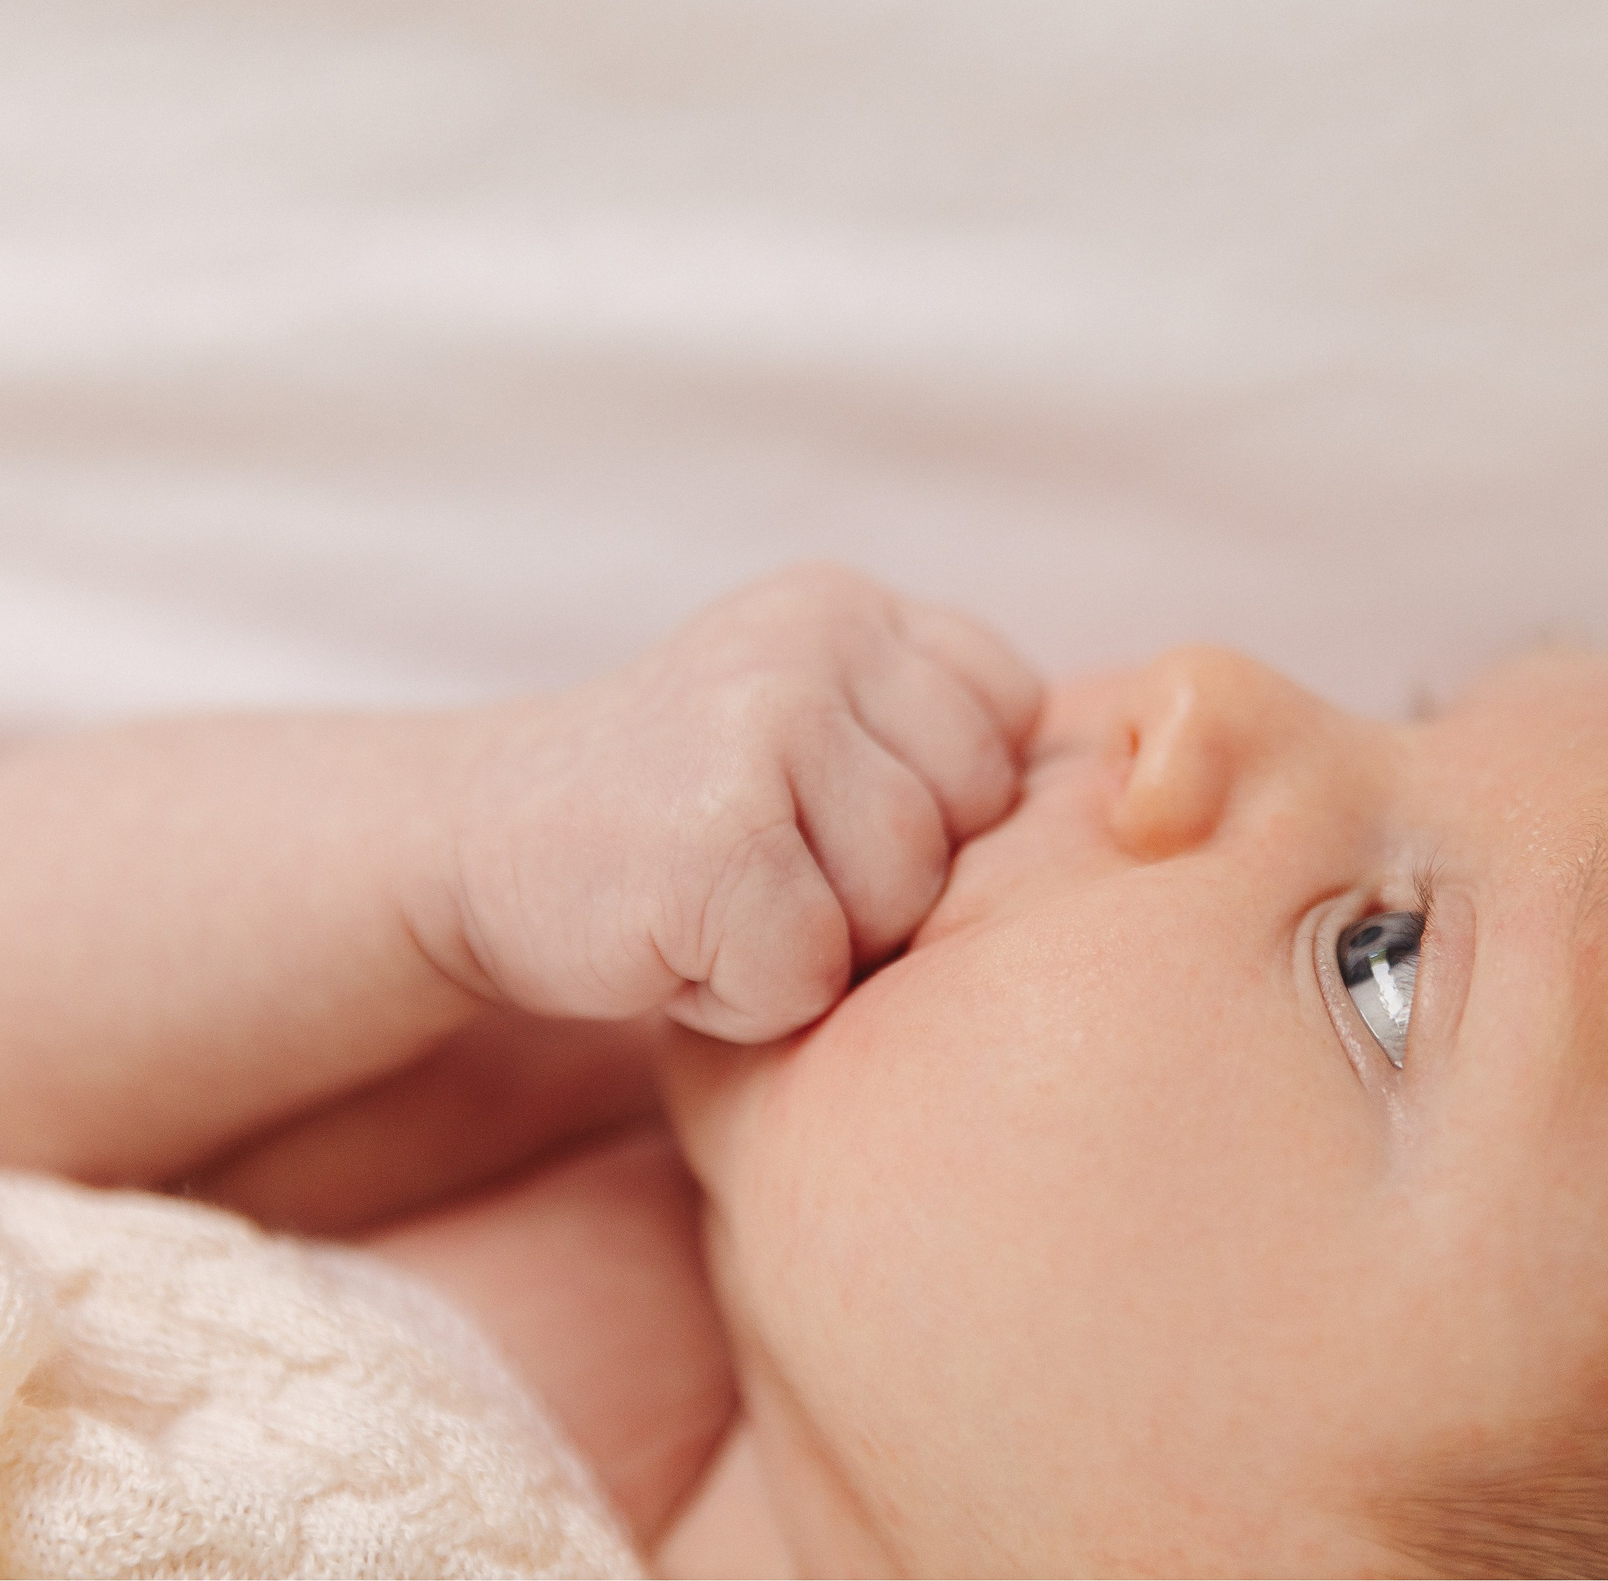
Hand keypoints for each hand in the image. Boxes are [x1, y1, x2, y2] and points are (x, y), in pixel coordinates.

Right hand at [428, 565, 1041, 1041]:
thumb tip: (1133, 814)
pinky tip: (674, 946)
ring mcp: (761, 726)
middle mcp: (817, 641)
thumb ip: (937, 737)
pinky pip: (809, 974)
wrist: (473, 848)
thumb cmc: (680, 822)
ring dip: (813, 946)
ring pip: (902, 904)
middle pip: (973, 823)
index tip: (823, 818)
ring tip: (719, 903)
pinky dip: (741, 998)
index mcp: (858, 609)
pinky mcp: (711, 841)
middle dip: (882, 886)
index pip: (1010, 726)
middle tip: (760, 869)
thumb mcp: (817, 729)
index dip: (936, 812)